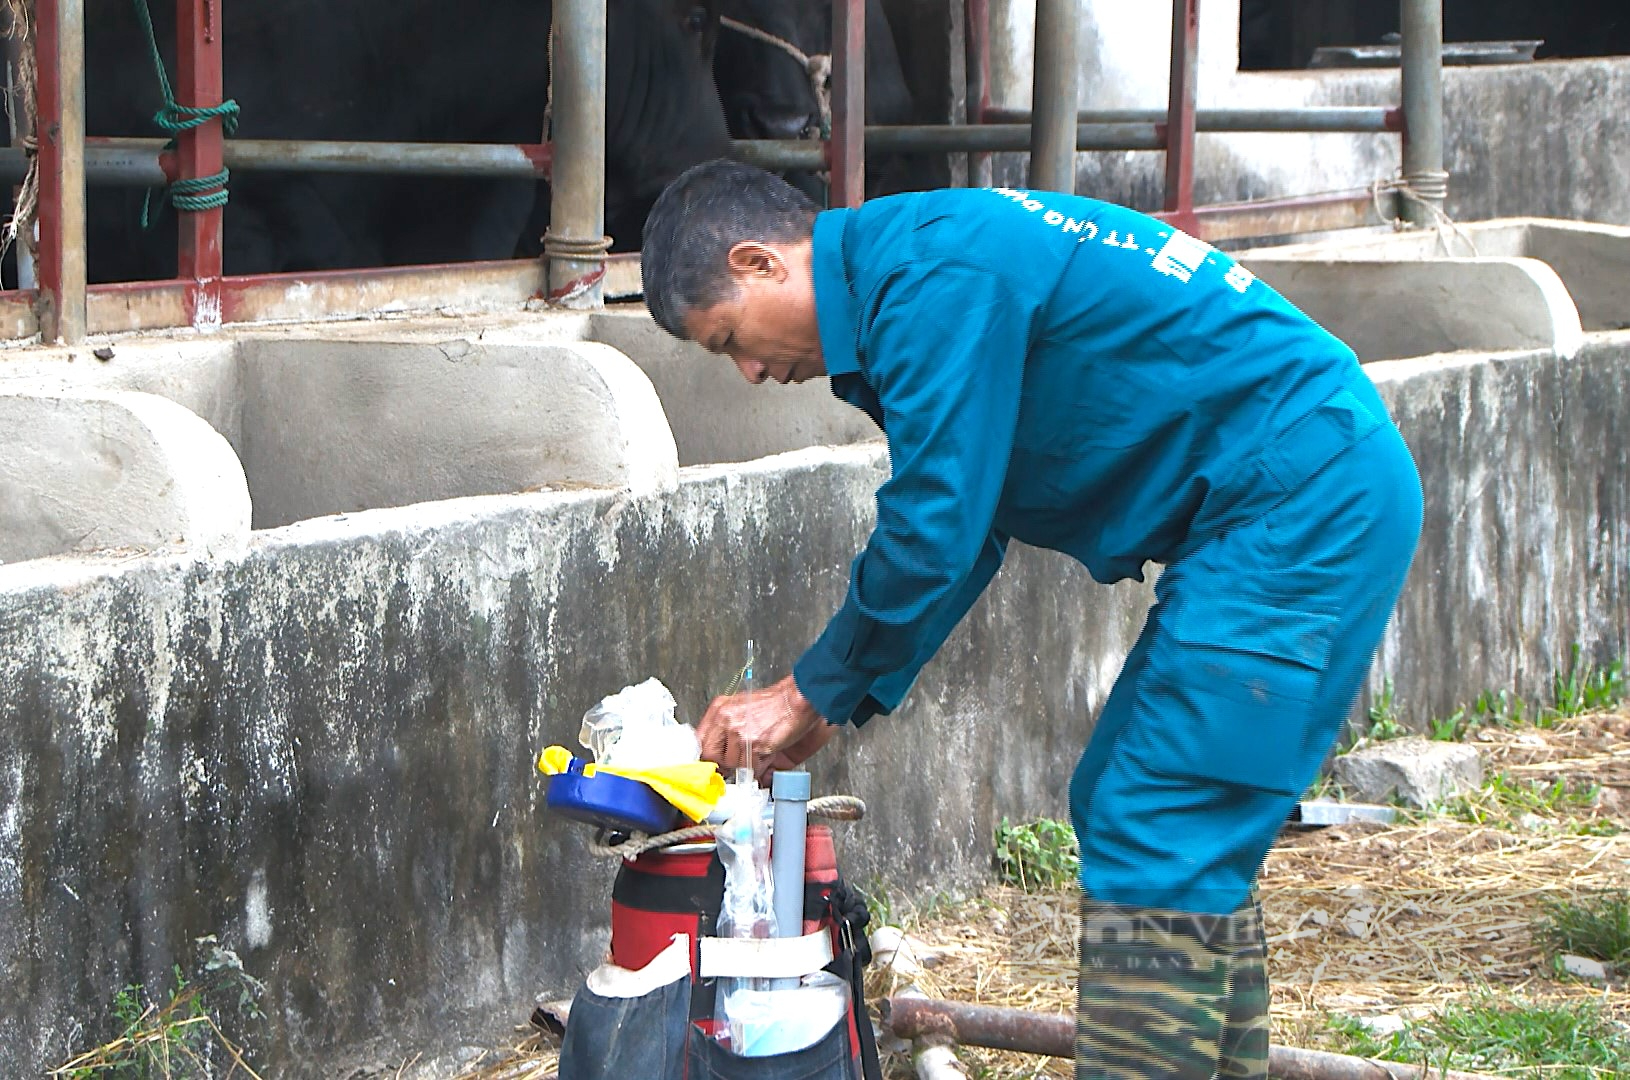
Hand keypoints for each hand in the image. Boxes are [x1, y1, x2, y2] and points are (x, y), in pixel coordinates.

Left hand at [698, 675, 835, 784]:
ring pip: (731, 765)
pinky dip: (760, 767)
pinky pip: (750, 768)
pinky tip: (767, 752)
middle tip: (738, 761)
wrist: (797, 700)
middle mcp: (725, 718)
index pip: (699, 740)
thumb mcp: (742, 711)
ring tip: (759, 750)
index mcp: (720, 709)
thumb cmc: (775, 706)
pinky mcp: (752, 743)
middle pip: (710, 755)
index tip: (711, 765)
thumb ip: (727, 732)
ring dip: (746, 765)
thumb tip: (720, 759)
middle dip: (724, 763)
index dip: (706, 756)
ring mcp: (737, 731)